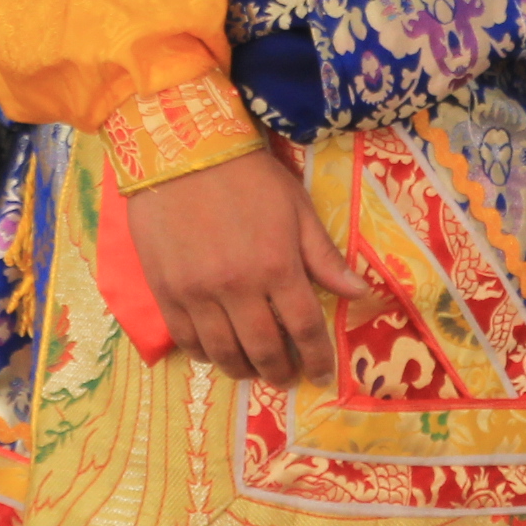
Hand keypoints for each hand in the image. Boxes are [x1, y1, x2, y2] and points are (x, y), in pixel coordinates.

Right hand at [123, 148, 377, 387]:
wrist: (181, 149)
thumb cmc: (247, 175)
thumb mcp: (296, 208)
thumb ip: (324, 255)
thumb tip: (360, 291)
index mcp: (277, 266)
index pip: (304, 328)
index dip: (317, 357)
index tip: (322, 373)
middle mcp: (237, 287)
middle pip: (264, 350)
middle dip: (280, 371)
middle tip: (287, 376)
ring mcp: (196, 293)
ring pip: (223, 353)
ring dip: (243, 369)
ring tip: (253, 369)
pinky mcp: (165, 291)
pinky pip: (186, 340)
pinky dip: (205, 354)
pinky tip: (216, 352)